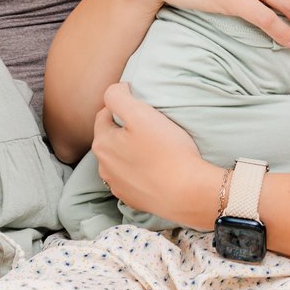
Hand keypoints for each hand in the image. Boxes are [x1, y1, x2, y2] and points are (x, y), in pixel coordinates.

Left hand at [92, 83, 221, 229]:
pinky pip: (130, 177)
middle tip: (150, 126)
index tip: (143, 108)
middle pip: (110, 138)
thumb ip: (117, 96)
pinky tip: (154, 167)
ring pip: (118, 159)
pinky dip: (138, 170)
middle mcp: (103, 167)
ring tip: (153, 147)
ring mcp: (116, 185)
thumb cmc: (166, 150)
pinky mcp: (131, 198)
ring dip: (129, 151)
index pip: (104, 114)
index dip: (122, 106)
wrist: (188, 192)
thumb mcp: (140, 113)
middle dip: (124, 129)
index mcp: (102, 143)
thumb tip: (116, 90)